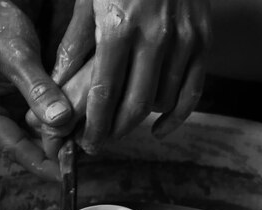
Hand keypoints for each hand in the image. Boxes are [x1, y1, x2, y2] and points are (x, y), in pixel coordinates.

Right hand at [0, 0, 72, 180]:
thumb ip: (39, 91)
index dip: (43, 163)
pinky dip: (48, 125)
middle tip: (85, 153)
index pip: (14, 148)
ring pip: (27, 137)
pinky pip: (27, 124)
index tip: (68, 175)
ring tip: (82, 141)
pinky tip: (70, 126)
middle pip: (21, 146)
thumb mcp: (18, 57)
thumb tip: (61, 122)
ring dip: (52, 139)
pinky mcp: (1, 109)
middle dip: (52, 151)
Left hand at [47, 0, 211, 153]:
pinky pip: (194, 90)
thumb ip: (75, 44)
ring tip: (120, 130)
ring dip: (141, 123)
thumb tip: (59, 84)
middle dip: (115, 131)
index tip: (86, 142)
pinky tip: (160, 130)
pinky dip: (178, 116)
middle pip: (135, 105)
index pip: (105, 93)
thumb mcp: (88, 0)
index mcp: (119, 27)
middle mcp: (154, 37)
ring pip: (163, 101)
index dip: (95, 124)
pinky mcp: (203, 39)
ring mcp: (184, 39)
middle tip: (101, 143)